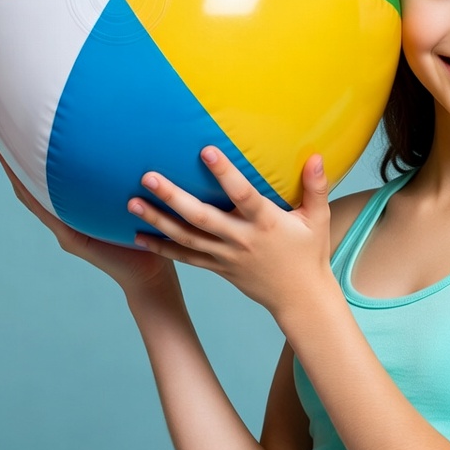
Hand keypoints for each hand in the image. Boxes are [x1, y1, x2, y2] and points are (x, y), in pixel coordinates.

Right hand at [0, 152, 176, 295]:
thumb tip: (134, 145)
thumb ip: (126, 182)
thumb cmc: (150, 234)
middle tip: (3, 140)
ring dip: (18, 180)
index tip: (22, 138)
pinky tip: (24, 183)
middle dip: (18, 167)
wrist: (150, 271)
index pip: (50, 184)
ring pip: (34, 201)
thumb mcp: (135, 201)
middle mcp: (68, 221)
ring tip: (4, 155)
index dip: (33, 164)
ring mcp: (68, 231)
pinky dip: (35, 199)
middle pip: (34, 190)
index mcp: (79, 212)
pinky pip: (50, 215)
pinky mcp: (74, 240)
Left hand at [127, 147, 334, 318]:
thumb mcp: (318, 219)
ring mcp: (226, 256)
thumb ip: (316, 187)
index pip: (242, 195)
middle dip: (173, 197)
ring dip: (157, 220)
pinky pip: (185, 258)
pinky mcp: (218, 268)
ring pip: (186, 238)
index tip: (206, 151)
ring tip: (131, 203)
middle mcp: (242, 239)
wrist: (300, 299)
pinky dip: (161, 248)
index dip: (225, 174)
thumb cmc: (310, 254)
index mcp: (266, 223)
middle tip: (148, 177)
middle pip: (201, 217)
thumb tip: (317, 155)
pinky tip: (138, 236)